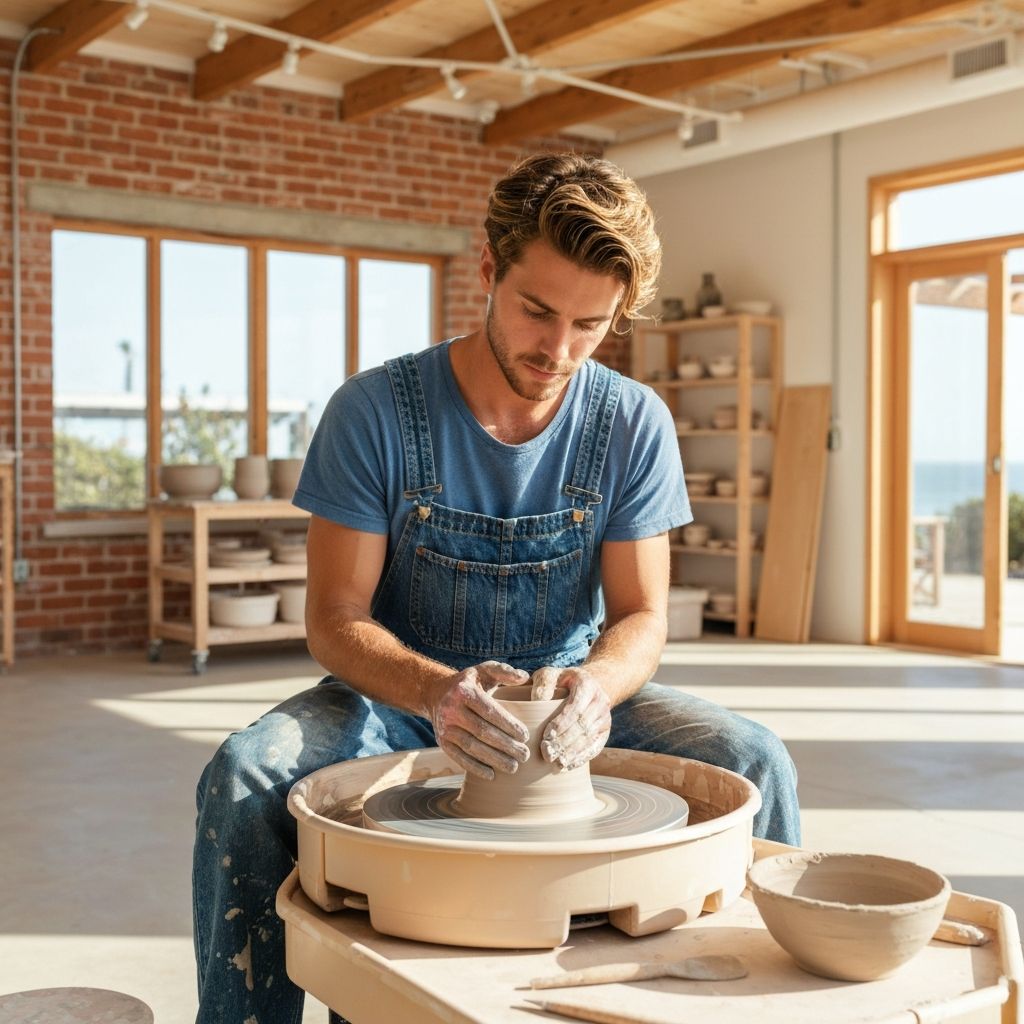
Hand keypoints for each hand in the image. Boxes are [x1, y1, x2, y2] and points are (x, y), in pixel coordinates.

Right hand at [427, 661, 530, 779]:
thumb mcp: (484, 670)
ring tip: (514, 767)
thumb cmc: (469, 683)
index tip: (525, 735)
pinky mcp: (442, 742)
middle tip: (525, 754)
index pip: (489, 711)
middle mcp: (451, 709)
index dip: (508, 724)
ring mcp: (444, 727)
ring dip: (494, 760)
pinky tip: (492, 775)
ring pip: (472, 747)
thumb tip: (523, 677)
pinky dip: (475, 768)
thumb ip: (504, 671)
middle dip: (505, 745)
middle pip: (482, 731)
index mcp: (464, 691)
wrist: (435, 693)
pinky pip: (459, 758)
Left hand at [535, 667, 611, 770]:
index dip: (561, 724)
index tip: (546, 737)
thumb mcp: (551, 674)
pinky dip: (580, 759)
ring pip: (589, 738)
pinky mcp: (605, 732)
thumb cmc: (562, 681)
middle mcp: (600, 701)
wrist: (589, 684)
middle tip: (546, 753)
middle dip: (564, 742)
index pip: (575, 707)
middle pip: (582, 726)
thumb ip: (543, 684)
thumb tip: (535, 701)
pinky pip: (594, 748)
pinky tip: (566, 766)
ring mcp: (605, 717)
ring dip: (571, 753)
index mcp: (587, 684)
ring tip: (555, 763)